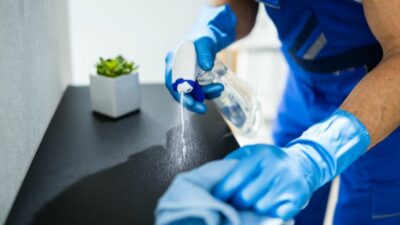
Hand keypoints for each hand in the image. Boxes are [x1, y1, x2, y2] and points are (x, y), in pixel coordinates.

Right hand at [164, 4, 235, 113]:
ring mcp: (183, 74)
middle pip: (178, 91)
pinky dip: (207, 92)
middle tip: (203, 109)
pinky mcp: (192, 78)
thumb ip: (205, 53)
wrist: (210, 35)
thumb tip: (206, 67)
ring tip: (219, 88)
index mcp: (173, 59)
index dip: (181, 94)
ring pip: (190, 92)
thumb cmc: (205, 36)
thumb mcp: (205, 42)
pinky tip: (217, 89)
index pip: (172, 82)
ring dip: (204, 94)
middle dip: (191, 101)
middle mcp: (175, 68)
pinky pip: (197, 90)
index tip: (192, 103)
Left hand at [213, 110, 370, 219]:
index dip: (222, 192)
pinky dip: (270, 213)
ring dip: (253, 208)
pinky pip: (276, 214)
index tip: (214, 198)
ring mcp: (288, 183)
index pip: (235, 178)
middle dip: (236, 203)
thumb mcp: (251, 152)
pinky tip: (269, 204)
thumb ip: (232, 162)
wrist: (303, 164)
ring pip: (260, 208)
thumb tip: (212, 179)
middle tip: (233, 203)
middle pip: (246, 197)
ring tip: (253, 201)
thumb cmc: (269, 160)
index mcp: (260, 155)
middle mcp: (275, 168)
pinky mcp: (298, 198)